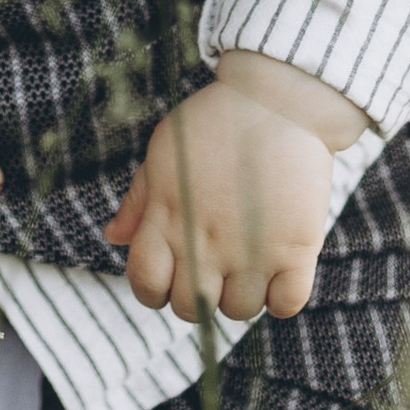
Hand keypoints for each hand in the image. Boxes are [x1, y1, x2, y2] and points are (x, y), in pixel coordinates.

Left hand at [105, 50, 367, 325]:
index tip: (168, 277)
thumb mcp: (164, 151)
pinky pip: (286, 304)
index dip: (152, 290)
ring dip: (240, 297)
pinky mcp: (297, 247)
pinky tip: (279, 273)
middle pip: (191, 307)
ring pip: (238, 311)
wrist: (278, 98)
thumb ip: (139, 200)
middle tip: (210, 272)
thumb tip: (112, 236)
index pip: (145, 284)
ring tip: (247, 266)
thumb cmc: (215, 120)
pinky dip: (281, 299)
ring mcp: (252, 248)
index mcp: (168, 217)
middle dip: (195, 298)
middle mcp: (207, 241)